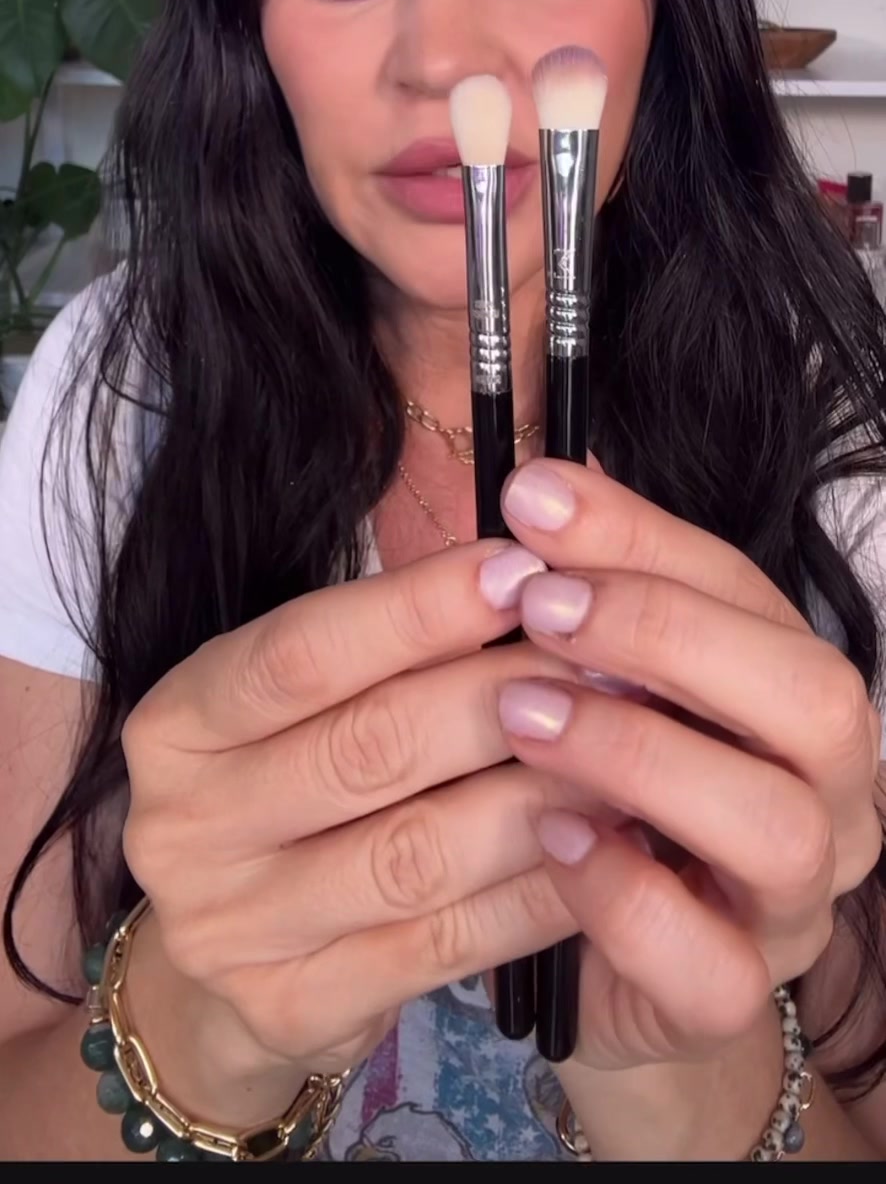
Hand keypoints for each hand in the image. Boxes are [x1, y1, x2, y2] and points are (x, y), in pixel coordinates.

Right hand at [121, 536, 577, 1099]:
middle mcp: (185, 827)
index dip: (418, 608)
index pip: (302, 651)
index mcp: (177, 725)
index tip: (522, 569)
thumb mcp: (299, 706)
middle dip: (500, 694)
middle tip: (603, 660)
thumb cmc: (290, 788)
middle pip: (368, 746)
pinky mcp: (295, 1008)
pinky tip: (604, 848)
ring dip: (536, 794)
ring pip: (417, 851)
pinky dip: (537, 893)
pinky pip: (446, 943)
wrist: (219, 970)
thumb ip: (383, 643)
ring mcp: (233, 930)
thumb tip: (525, 570)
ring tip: (623, 748)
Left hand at [496, 457, 882, 1071]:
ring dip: (642, 754)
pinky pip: (714, 965)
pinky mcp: (730, 997)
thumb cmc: (603, 793)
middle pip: (817, 698)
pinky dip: (626, 896)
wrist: (602, 964)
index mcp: (796, 694)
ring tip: (527, 716)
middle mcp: (828, 794)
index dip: (643, 538)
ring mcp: (792, 904)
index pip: (753, 591)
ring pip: (780, 828)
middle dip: (673, 636)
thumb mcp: (598, 681)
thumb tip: (539, 490)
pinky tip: (549, 839)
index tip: (535, 503)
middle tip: (541, 608)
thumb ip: (586, 592)